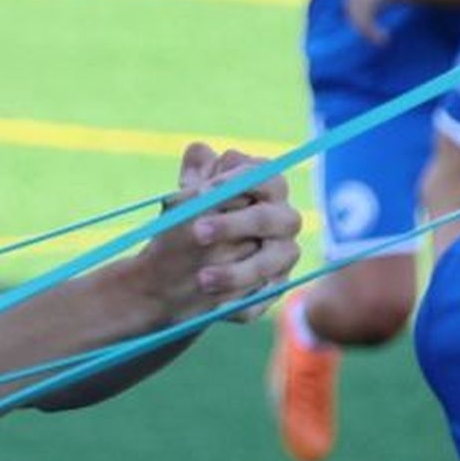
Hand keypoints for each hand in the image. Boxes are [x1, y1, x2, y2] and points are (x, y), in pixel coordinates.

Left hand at [135, 144, 301, 323]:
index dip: (236, 182)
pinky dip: (241, 303)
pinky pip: (264, 298)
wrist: (176, 273)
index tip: (203, 191)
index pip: (265, 176)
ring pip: (272, 262)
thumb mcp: (185, 197)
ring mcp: (283, 256)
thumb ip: (195, 174)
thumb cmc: (188, 222)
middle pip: (274, 218)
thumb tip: (199, 152)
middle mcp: (283, 220)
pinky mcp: (274, 289)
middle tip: (197, 233)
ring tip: (202, 280)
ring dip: (237, 271)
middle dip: (235, 225)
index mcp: (266, 189)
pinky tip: (216, 308)